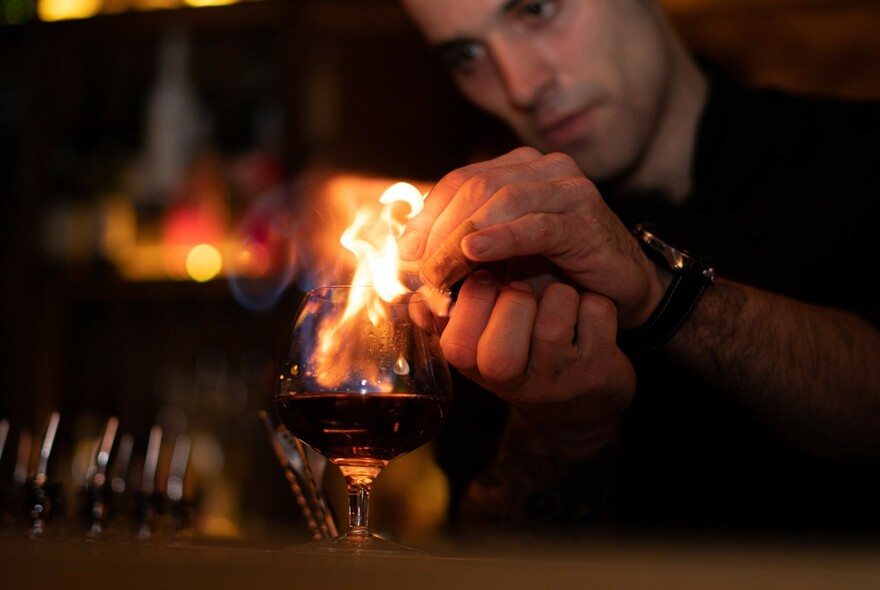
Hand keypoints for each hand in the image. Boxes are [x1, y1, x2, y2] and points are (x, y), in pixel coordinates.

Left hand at [399, 147, 664, 328]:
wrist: (621, 290)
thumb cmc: (558, 272)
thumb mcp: (503, 254)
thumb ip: (463, 244)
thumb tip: (408, 253)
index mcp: (521, 167)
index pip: (462, 180)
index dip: (428, 214)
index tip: (407, 251)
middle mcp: (546, 169)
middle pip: (476, 187)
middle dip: (440, 230)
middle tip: (420, 269)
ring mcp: (569, 190)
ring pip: (500, 203)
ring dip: (460, 240)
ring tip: (439, 273)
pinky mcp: (585, 220)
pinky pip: (535, 225)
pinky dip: (500, 239)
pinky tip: (474, 253)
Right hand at [442, 271, 635, 452]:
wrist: (579, 406)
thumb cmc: (522, 356)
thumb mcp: (480, 342)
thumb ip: (450, 312)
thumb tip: (423, 282)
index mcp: (475, 369)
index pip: (457, 342)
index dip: (474, 296)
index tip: (488, 281)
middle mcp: (515, 382)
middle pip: (507, 325)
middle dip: (517, 294)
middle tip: (525, 294)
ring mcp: (559, 379)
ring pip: (555, 312)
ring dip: (559, 294)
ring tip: (558, 304)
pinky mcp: (600, 371)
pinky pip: (597, 312)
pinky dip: (594, 302)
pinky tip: (587, 316)